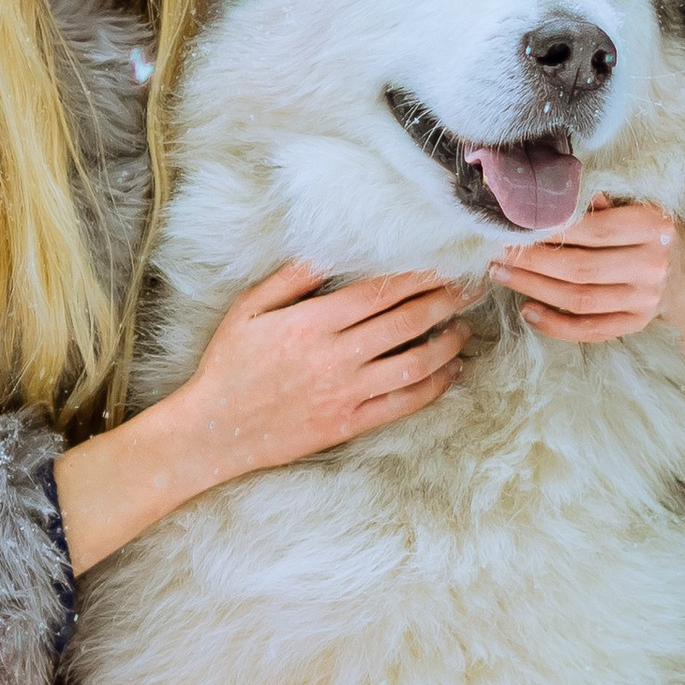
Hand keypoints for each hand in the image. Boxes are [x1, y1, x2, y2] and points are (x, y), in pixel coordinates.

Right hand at [163, 260, 469, 485]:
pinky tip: (449, 372)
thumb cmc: (228, 364)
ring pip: (415, 364)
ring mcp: (346, 393)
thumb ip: (289, 279)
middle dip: (445, 300)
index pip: (378, 293)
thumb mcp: (248, 310)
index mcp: (311, 323)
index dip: (416, 277)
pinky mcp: (350, 423)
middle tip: (469, 288)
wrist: (216, 429)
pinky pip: (404, 404)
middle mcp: (335, 356)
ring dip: (448, 343)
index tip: (442, 264)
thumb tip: (328, 255)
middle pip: (407, 322)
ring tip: (463, 328)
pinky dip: (435, 386)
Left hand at [490, 202, 684, 375]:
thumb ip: (603, 200)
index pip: (593, 230)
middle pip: (580, 268)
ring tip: (502, 275)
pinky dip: (556, 325)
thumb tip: (558, 198)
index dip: (550, 231)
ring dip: (534, 288)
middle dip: (531, 262)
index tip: (515, 228)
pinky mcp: (637, 322)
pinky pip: (591, 330)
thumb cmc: (651, 225)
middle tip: (498, 253)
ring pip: (579, 299)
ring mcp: (646, 299)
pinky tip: (528, 311)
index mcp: (654, 226)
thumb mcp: (638, 201)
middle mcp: (653, 265)